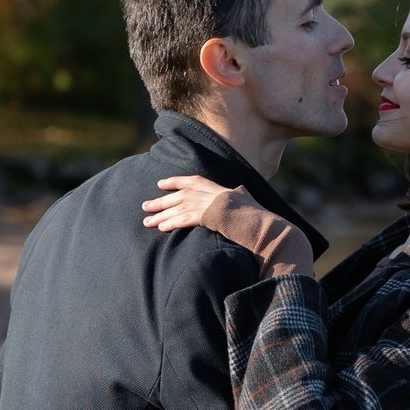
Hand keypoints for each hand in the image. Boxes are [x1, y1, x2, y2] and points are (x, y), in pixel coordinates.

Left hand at [142, 176, 312, 273]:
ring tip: (146, 222)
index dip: (176, 182)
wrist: (263, 224)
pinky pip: (184, 219)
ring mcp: (209, 204)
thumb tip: (241, 190)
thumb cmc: (259, 217)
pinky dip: (172, 223)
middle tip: (145, 206)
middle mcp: (211, 193)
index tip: (160, 184)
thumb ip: (241, 195)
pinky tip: (161, 228)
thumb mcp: (249, 201)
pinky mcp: (207, 216)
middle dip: (161, 201)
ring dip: (161, 215)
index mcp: (219, 189)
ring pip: (178, 208)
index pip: (193, 181)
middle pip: (180, 195)